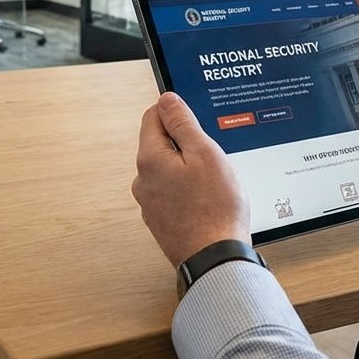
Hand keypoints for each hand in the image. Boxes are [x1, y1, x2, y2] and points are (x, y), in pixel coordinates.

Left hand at [132, 92, 250, 266]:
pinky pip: (173, 192)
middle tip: (212, 155)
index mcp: (150, 159)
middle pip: (160, 143)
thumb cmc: (214, 209)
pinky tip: (208, 200)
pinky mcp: (162, 220)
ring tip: (214, 182)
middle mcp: (143, 181)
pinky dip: (188, 190)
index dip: (176, 112)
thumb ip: (182, 123)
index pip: (153, 116)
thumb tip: (167, 99)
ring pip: (168, 169)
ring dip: (188, 168)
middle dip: (185, 142)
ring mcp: (150, 203)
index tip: (196, 120)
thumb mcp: (204, 153)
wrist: (216, 260)